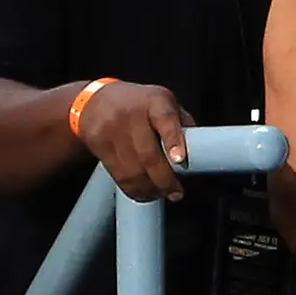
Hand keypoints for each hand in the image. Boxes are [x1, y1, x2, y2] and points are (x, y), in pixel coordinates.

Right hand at [74, 79, 196, 205]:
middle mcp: (132, 114)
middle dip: (164, 180)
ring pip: (133, 170)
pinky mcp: (99, 144)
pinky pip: (118, 174)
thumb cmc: (139, 104)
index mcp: (155, 101)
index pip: (165, 119)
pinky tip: (142, 192)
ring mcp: (112, 129)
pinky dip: (133, 189)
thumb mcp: (163, 101)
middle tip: (176, 193)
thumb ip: (181, 122)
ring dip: (149, 189)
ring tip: (160, 194)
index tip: (180, 160)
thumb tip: (200, 150)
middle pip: (149, 154)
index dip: (173, 140)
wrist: (95, 100)